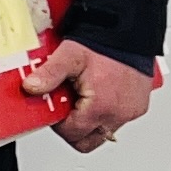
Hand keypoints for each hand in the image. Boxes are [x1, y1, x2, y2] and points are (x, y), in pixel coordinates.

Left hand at [26, 41, 151, 151]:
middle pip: (88, 141)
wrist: (130, 29)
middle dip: (74, 129)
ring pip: (103, 131)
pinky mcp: (138, 106)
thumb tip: (31, 88)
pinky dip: (106, 112)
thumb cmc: (104, 42)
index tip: (56, 108)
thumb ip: (49, 74)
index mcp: (101, 107)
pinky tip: (99, 93)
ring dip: (91, 119)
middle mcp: (119, 114)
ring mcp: (130, 112)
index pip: (72, 134)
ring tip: (84, 96)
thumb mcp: (70, 56)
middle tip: (67, 108)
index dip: (59, 124)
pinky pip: (118, 119)